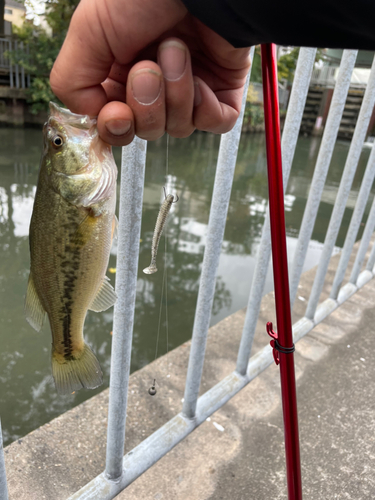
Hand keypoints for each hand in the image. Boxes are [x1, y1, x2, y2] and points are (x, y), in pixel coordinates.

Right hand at [50, 0, 250, 145]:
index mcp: (121, 74)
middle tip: (148, 66)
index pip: (116, 125)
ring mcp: (190, 88)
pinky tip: (201, 78)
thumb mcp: (87, 32)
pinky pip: (215, 123)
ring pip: (178, 128)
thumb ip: (72, 83)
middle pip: (146, 130)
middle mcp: (156, 86)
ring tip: (177, 50)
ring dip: (175, 93)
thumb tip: (91, 118)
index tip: (118, 112)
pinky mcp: (223, 89)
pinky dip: (206, 108)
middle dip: (146, 105)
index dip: (116, 127)